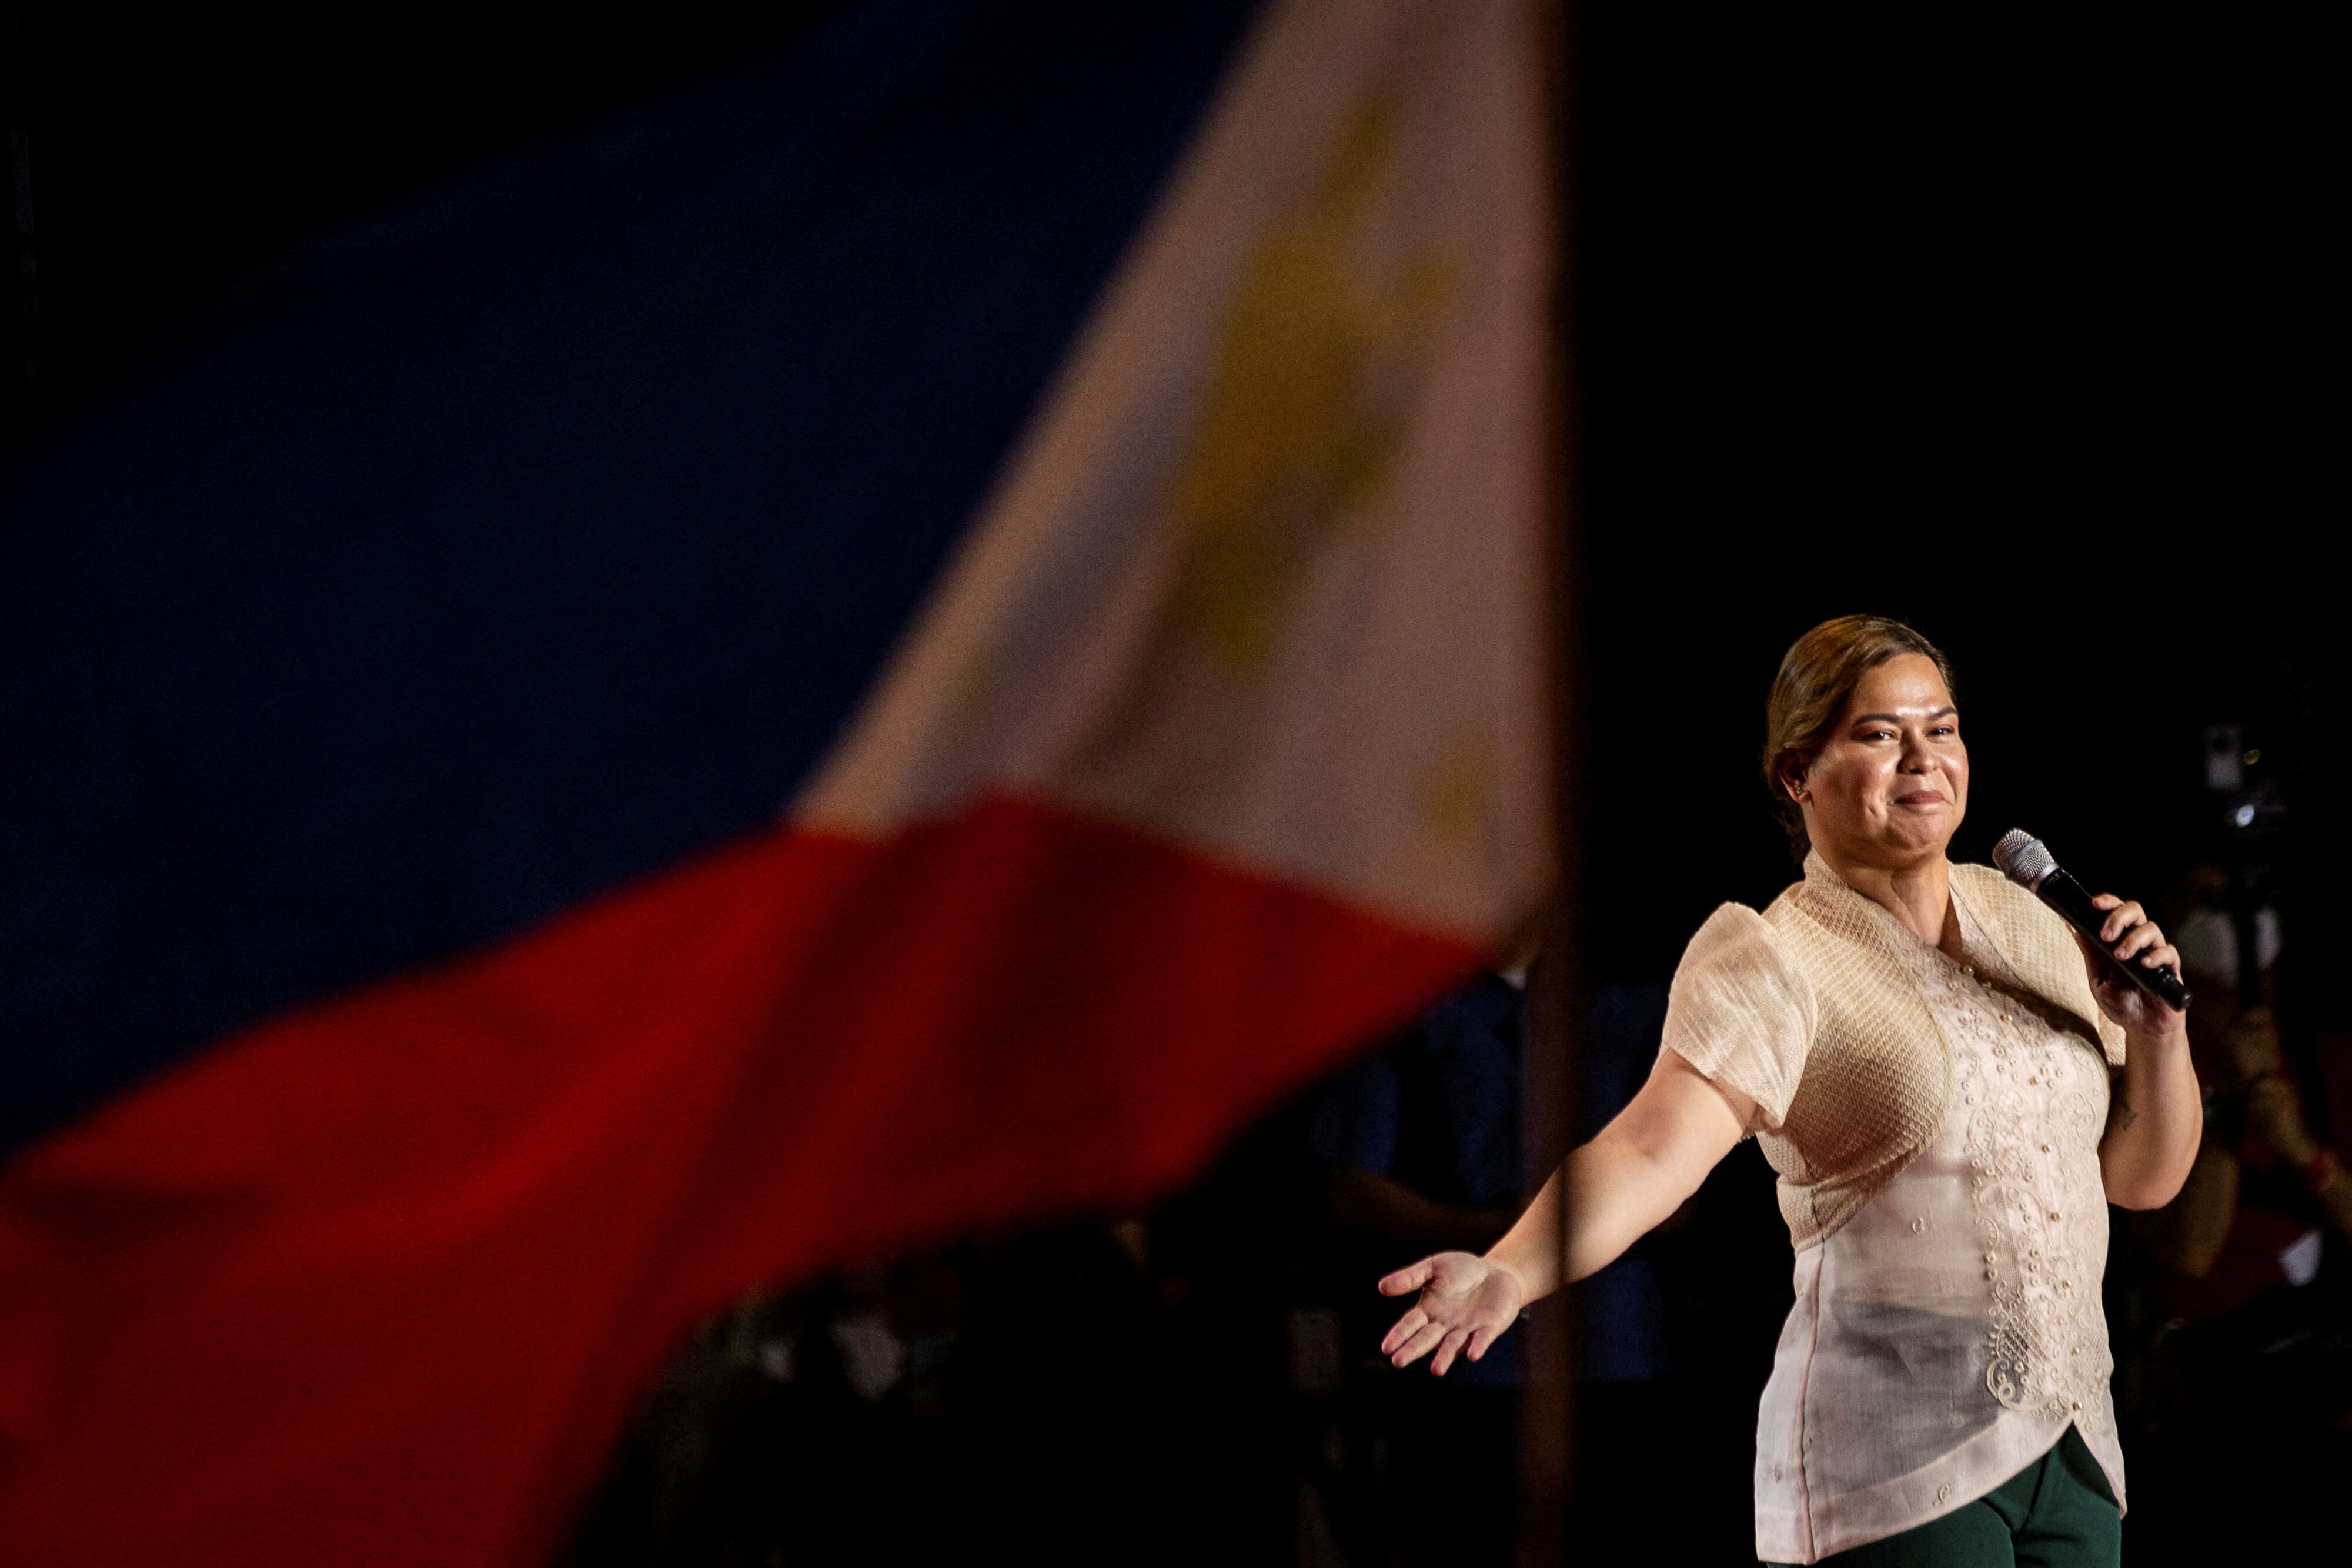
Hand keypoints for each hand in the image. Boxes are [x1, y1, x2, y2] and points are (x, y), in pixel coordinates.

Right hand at [1376, 1251, 1525, 1374]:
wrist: (1497, 1272)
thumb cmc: (1462, 1270)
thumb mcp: (1433, 1267)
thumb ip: (1410, 1277)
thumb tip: (1381, 1287)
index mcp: (1429, 1310)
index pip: (1410, 1324)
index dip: (1399, 1335)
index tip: (1386, 1348)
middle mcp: (1445, 1324)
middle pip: (1426, 1339)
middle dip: (1413, 1350)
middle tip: (1398, 1362)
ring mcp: (1467, 1329)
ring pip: (1452, 1345)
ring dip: (1445, 1357)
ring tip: (1436, 1370)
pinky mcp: (1489, 1328)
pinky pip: (1482, 1339)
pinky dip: (1477, 1346)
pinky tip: (1472, 1355)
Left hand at [2076, 895, 2185, 1034]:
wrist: (2141, 1027)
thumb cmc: (2120, 1002)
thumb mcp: (2098, 979)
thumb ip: (2091, 956)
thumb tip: (2077, 931)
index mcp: (2119, 940)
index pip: (2116, 911)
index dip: (2108, 903)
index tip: (2094, 904)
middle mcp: (2138, 941)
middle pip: (2136, 911)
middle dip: (2119, 917)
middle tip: (2107, 935)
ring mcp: (2155, 953)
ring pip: (2151, 929)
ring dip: (2133, 939)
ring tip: (2121, 955)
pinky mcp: (2171, 968)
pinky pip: (2169, 953)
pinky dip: (2156, 955)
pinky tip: (2145, 964)